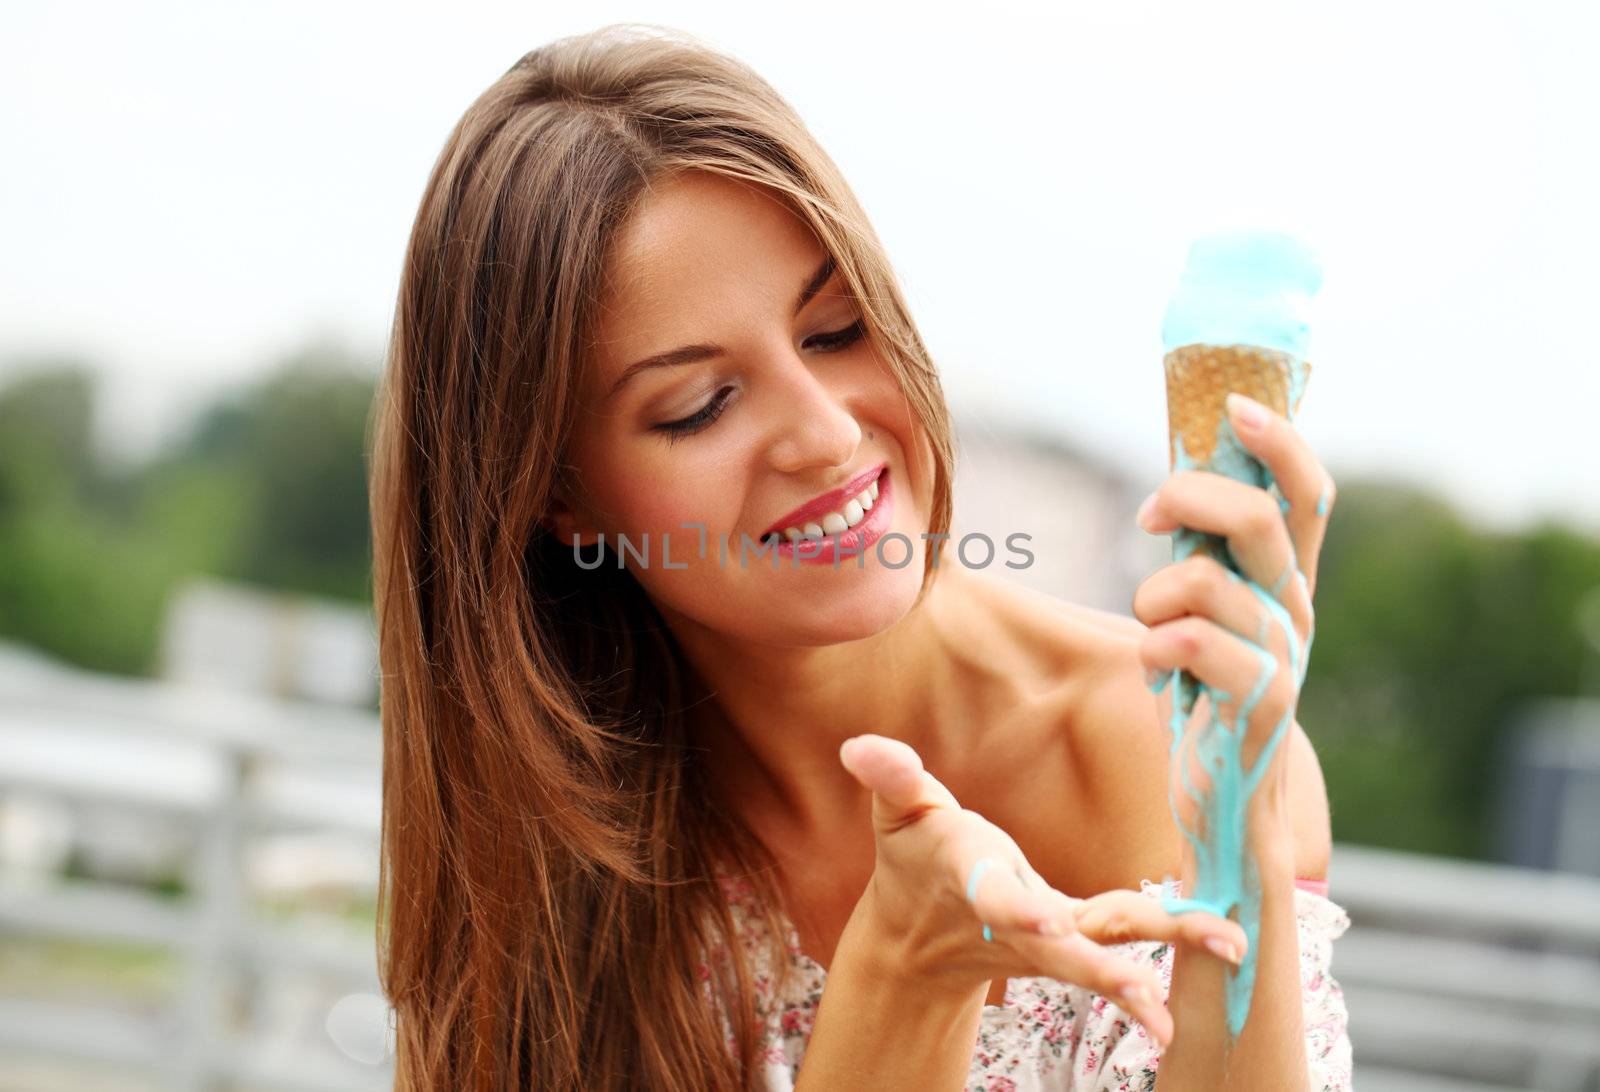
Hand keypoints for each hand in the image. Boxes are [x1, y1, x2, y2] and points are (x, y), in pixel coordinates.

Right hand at [836, 733, 1248, 1048]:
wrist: (918, 938)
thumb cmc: (914, 855)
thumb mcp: (898, 812)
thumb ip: (892, 778)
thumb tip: (860, 747)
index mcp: (972, 879)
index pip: (994, 895)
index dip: (1016, 907)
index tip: (1046, 920)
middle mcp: (1016, 918)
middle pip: (1064, 945)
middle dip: (1106, 968)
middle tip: (1152, 994)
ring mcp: (1048, 937)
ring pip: (1104, 951)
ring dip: (1162, 959)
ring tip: (1225, 954)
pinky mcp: (1073, 940)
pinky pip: (1122, 950)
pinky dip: (1163, 961)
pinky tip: (1216, 964)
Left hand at [1132, 391, 1335, 785]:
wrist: (1227, 807)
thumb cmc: (1204, 702)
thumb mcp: (1204, 616)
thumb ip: (1202, 557)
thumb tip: (1173, 485)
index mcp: (1287, 583)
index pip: (1309, 495)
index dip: (1280, 442)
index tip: (1233, 405)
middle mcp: (1297, 611)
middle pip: (1257, 517)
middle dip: (1189, 496)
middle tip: (1149, 513)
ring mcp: (1285, 655)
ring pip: (1199, 580)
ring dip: (1153, 600)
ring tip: (1156, 639)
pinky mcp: (1262, 700)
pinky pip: (1184, 639)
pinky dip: (1153, 649)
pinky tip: (1161, 677)